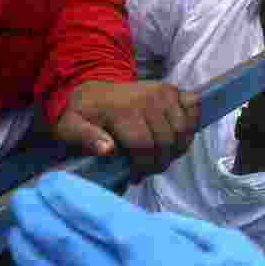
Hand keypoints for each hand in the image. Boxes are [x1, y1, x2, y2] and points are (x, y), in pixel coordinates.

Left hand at [6, 172, 264, 265]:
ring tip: (17, 237)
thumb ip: (179, 230)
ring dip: (31, 258)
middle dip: (40, 219)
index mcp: (155, 252)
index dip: (68, 196)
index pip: (96, 216)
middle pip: (67, 247)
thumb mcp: (225, 244)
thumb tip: (145, 224)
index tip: (51, 183)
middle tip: (23, 201)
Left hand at [53, 81, 200, 178]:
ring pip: (183, 129)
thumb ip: (85, 138)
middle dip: (160, 161)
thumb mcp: (70, 127)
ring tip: (161, 155)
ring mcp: (163, 92)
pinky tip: (177, 135)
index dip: (143, 166)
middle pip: (167, 140)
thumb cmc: (83, 114)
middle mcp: (147, 99)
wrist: (93, 90)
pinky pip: (194, 106)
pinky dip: (191, 123)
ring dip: (177, 147)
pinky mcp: (172, 90)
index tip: (135, 175)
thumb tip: (106, 149)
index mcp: (123, 110)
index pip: (145, 146)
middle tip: (149, 168)